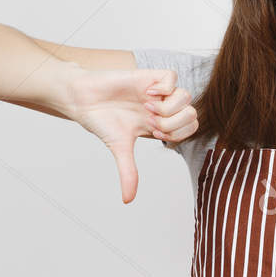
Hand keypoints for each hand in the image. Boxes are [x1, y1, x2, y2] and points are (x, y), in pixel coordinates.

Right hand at [67, 67, 198, 202]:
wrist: (83, 98)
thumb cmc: (101, 121)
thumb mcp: (119, 149)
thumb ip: (128, 172)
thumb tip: (127, 200)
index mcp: (161, 124)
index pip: (189, 130)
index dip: (176, 134)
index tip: (153, 133)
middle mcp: (163, 107)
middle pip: (192, 114)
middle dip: (173, 122)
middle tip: (149, 121)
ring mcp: (158, 91)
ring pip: (186, 96)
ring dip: (167, 106)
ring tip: (145, 106)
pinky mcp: (150, 76)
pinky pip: (172, 77)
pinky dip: (163, 88)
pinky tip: (146, 92)